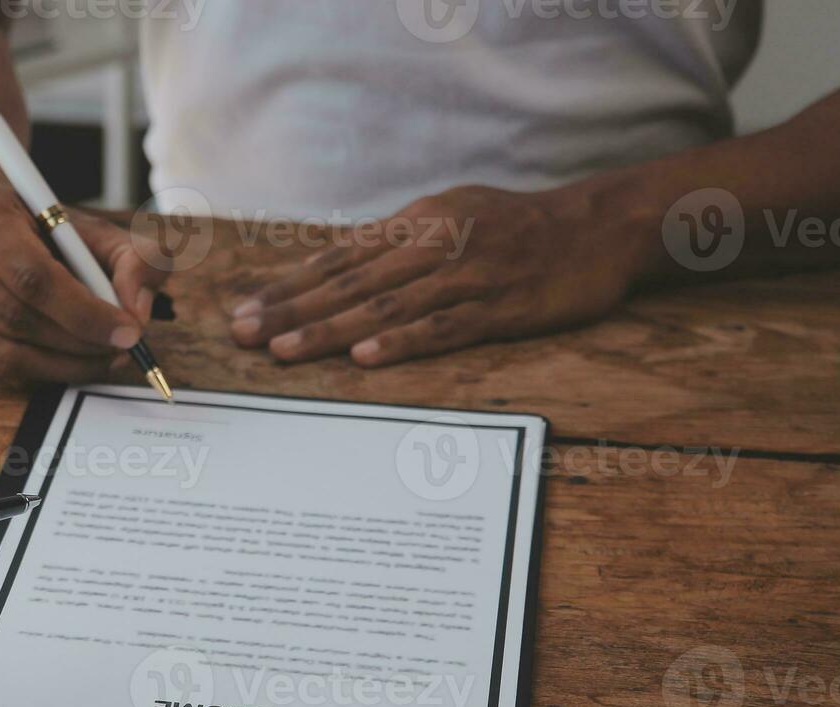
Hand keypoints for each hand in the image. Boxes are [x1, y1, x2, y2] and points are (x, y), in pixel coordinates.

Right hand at [0, 184, 168, 383]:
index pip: (31, 276)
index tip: (129, 329)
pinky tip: (72, 361)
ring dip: (64, 364)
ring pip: (4, 353)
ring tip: (104, 356)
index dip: (85, 312)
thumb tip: (137, 309)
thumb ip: (131, 256)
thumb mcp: (88, 226)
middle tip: (123, 348)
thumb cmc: (37, 225)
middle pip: (16, 318)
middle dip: (79, 342)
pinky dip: (42, 371)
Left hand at [228, 185, 642, 367]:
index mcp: (417, 223)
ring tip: (285, 352)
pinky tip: (366, 356)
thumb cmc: (514, 226)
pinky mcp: (501, 307)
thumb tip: (340, 269)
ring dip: (331, 329)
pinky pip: (444, 327)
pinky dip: (402, 341)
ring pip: (386, 306)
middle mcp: (434, 244)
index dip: (289, 285)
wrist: (596, 227)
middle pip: (350, 282)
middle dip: (291, 309)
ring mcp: (467, 276)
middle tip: (243, 335)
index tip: (245, 309)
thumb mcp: (451, 217)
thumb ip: (398, 245)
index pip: (338, 258)